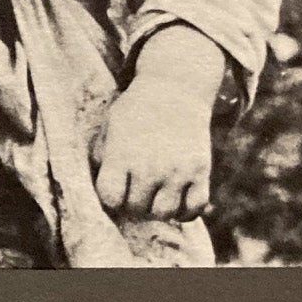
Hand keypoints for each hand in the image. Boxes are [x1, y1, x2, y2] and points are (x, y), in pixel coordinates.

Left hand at [93, 25, 225, 220]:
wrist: (176, 88)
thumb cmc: (137, 109)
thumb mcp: (110, 126)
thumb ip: (103, 156)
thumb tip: (101, 187)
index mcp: (122, 155)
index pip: (110, 198)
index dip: (110, 197)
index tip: (115, 188)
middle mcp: (149, 166)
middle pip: (136, 208)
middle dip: (132, 204)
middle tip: (135, 192)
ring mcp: (177, 170)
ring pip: (164, 213)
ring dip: (157, 210)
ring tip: (154, 197)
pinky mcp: (200, 170)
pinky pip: (194, 208)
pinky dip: (186, 212)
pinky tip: (177, 202)